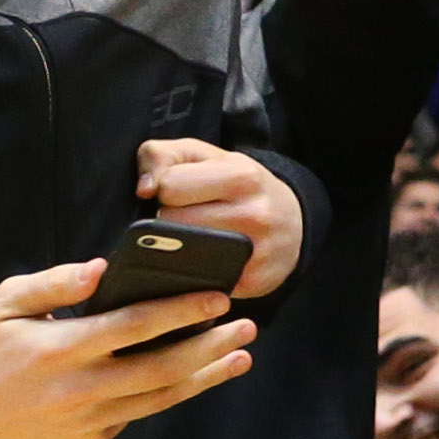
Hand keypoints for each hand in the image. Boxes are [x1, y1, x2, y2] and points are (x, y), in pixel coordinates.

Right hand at [0, 259, 255, 438]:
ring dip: (206, 377)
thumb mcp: (5, 305)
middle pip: (163, 367)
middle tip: (247, 327)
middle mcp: (81, 388)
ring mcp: (88, 421)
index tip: (218, 299)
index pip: (135, 325)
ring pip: (161, 398)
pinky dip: (168, 395)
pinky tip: (195, 378)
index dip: (182, 312)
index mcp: (61, 349)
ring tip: (240, 357)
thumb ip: (53, 283)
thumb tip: (101, 268)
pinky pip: (136, 416)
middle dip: (212, 346)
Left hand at [135, 138, 304, 299]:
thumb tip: (144, 189)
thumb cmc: (239, 185)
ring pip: (182, 254)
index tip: (180, 193)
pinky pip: (199, 282)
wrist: (294, 220)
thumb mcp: (206, 157)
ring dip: (178, 247)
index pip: (169, 186)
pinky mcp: (253, 282)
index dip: (166, 189)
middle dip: (169, 219)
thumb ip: (163, 155)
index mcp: (242, 176)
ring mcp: (256, 252)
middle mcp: (254, 214)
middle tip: (188, 217)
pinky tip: (205, 260)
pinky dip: (193, 272)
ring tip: (193, 236)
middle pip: (172, 222)